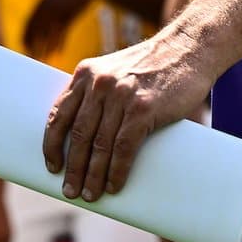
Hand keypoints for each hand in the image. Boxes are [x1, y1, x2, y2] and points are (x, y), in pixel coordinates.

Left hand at [23, 0, 105, 60]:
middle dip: (33, 45)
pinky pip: (62, 32)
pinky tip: (58, 53)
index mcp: (41, 3)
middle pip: (36, 30)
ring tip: (43, 59)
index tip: (25, 48)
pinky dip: (59, 43)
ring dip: (45, 47)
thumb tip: (39, 29)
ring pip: (49, 33)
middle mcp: (47, 7)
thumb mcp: (57, 2)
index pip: (28, 24)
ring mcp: (58, 10)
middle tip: (32, 57)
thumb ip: (47, 13)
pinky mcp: (70, 14)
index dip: (26, 37)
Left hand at [43, 30, 216, 202]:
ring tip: (90, 194)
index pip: (58, 114)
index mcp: (86, 73)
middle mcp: (100, 83)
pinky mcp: (144, 108)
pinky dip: (117, 171)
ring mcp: (121, 95)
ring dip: (93, 175)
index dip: (52, 145)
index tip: (52, 167)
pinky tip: (114, 185)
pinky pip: (123, 147)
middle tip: (71, 191)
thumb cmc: (154, 65)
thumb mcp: (116, 69)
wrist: (190, 47)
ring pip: (100, 145)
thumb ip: (99, 92)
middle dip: (73, 168)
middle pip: (78, 134)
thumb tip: (85, 135)